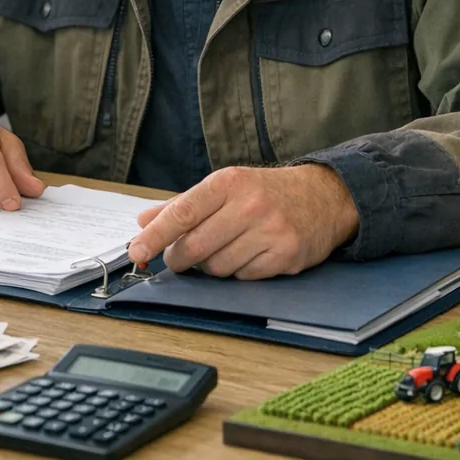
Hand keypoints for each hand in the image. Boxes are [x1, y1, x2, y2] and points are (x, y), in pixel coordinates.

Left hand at [126, 164, 358, 279]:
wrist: (323, 197)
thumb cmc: (264, 192)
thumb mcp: (223, 187)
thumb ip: (182, 205)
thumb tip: (143, 221)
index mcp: (228, 182)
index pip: (182, 213)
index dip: (155, 236)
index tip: (137, 253)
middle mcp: (250, 204)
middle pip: (196, 247)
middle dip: (180, 258)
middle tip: (180, 258)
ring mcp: (270, 231)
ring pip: (217, 267)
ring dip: (212, 266)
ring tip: (225, 248)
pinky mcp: (286, 255)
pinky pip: (243, 277)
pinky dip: (239, 272)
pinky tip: (250, 255)